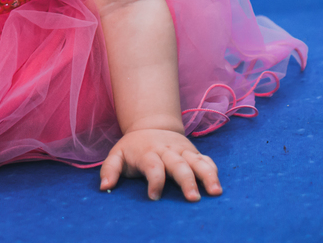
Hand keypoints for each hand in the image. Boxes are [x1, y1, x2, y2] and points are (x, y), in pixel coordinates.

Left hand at [99, 127, 221, 200]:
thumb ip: (109, 169)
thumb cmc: (133, 147)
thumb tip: (104, 187)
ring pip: (197, 162)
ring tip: (215, 192)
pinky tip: (218, 184)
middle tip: (193, 198)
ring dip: (207, 176)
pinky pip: (206, 160)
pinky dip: (213, 170)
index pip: (153, 166)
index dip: (154, 181)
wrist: (151, 125)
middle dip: (186, 181)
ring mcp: (182, 151)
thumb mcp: (117, 155)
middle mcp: (167, 151)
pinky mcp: (193, 152)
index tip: (154, 196)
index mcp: (148, 152)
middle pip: (178, 165)